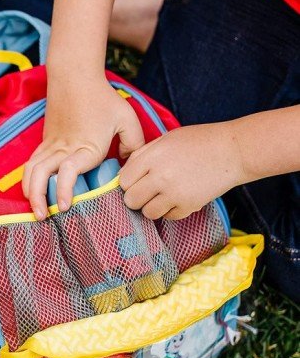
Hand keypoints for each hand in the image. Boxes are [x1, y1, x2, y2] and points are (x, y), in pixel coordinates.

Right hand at [22, 75, 144, 219]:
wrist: (75, 76)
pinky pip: (31, 164)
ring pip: (31, 170)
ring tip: (35, 209)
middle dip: (38, 199)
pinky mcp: (45, 141)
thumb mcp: (127, 119)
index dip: (63, 190)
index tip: (65, 206)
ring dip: (29, 191)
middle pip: (40, 175)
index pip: (67, 171)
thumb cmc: (102, 98)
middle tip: (43, 217)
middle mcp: (63, 148)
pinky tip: (32, 192)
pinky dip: (28, 180)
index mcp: (85, 146)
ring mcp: (50, 145)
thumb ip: (134, 144)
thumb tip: (129, 166)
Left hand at [119, 122, 244, 219]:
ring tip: (162, 195)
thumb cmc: (198, 142)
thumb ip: (142, 155)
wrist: (233, 151)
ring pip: (147, 213)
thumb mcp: (166, 139)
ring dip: (151, 206)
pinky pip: (167, 217)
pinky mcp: (188, 206)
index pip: (124, 180)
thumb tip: (124, 173)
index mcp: (153, 157)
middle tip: (146, 191)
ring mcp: (175, 194)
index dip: (128, 182)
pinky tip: (178, 198)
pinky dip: (170, 211)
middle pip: (131, 200)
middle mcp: (161, 177)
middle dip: (136, 197)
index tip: (135, 181)